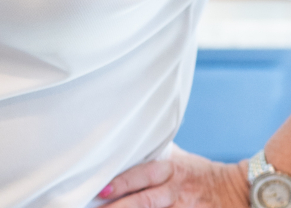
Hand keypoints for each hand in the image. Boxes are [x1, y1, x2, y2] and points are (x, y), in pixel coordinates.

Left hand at [99, 144, 249, 207]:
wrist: (241, 190)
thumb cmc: (201, 173)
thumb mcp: (180, 158)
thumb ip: (155, 152)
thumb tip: (126, 140)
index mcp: (172, 169)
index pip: (143, 175)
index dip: (122, 183)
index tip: (101, 190)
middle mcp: (177, 191)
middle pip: (146, 201)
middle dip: (120, 207)